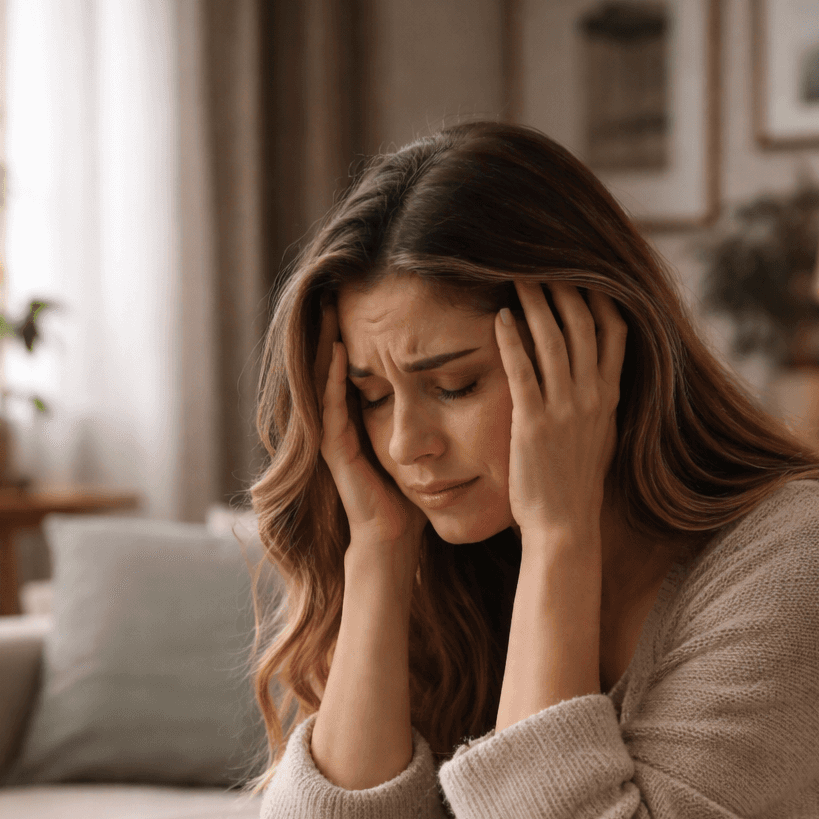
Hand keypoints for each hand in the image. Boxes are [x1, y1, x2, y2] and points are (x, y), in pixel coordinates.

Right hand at [315, 305, 427, 555]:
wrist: (398, 537)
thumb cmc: (424, 495)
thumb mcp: (439, 440)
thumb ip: (451, 409)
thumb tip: (488, 373)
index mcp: (377, 412)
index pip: (373, 360)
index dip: (375, 327)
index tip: (388, 289)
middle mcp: (353, 418)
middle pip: (348, 361)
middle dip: (352, 323)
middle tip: (353, 281)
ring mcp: (340, 433)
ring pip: (331, 378)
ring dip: (332, 341)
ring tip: (337, 301)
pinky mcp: (336, 450)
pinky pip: (331, 406)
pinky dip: (332, 378)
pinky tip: (338, 349)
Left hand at [494, 281, 626, 541]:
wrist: (565, 526)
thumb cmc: (575, 485)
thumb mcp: (599, 437)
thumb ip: (598, 402)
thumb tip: (596, 375)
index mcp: (608, 398)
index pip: (614, 331)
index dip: (598, 296)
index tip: (581, 272)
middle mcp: (591, 397)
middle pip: (582, 324)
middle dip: (563, 288)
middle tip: (541, 262)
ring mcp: (564, 409)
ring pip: (552, 340)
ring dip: (535, 303)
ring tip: (517, 277)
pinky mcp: (533, 423)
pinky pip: (522, 371)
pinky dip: (511, 340)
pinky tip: (500, 318)